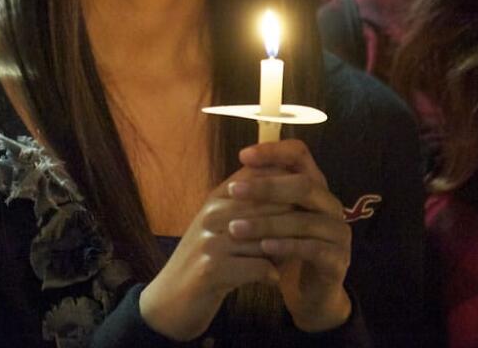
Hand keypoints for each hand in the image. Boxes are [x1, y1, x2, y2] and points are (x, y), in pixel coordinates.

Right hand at [139, 164, 287, 340]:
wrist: (170, 300)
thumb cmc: (204, 260)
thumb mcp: (220, 226)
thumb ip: (248, 206)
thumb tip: (290, 192)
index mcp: (216, 197)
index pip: (260, 178)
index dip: (287, 187)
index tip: (304, 204)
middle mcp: (212, 213)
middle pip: (268, 206)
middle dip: (292, 220)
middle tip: (307, 233)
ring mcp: (211, 240)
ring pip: (267, 237)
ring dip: (283, 250)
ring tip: (290, 258)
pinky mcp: (212, 269)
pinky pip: (258, 266)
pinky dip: (271, 274)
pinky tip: (273, 279)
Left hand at [228, 139, 353, 331]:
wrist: (312, 289)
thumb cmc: (289, 245)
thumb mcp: (276, 215)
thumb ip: (264, 192)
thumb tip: (241, 162)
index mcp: (316, 186)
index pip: (300, 154)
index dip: (274, 151)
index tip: (244, 155)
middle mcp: (330, 204)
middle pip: (304, 185)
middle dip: (266, 187)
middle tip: (233, 191)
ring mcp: (338, 232)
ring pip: (304, 220)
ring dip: (266, 222)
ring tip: (235, 228)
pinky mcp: (338, 259)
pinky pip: (312, 248)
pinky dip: (285, 246)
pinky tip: (263, 247)